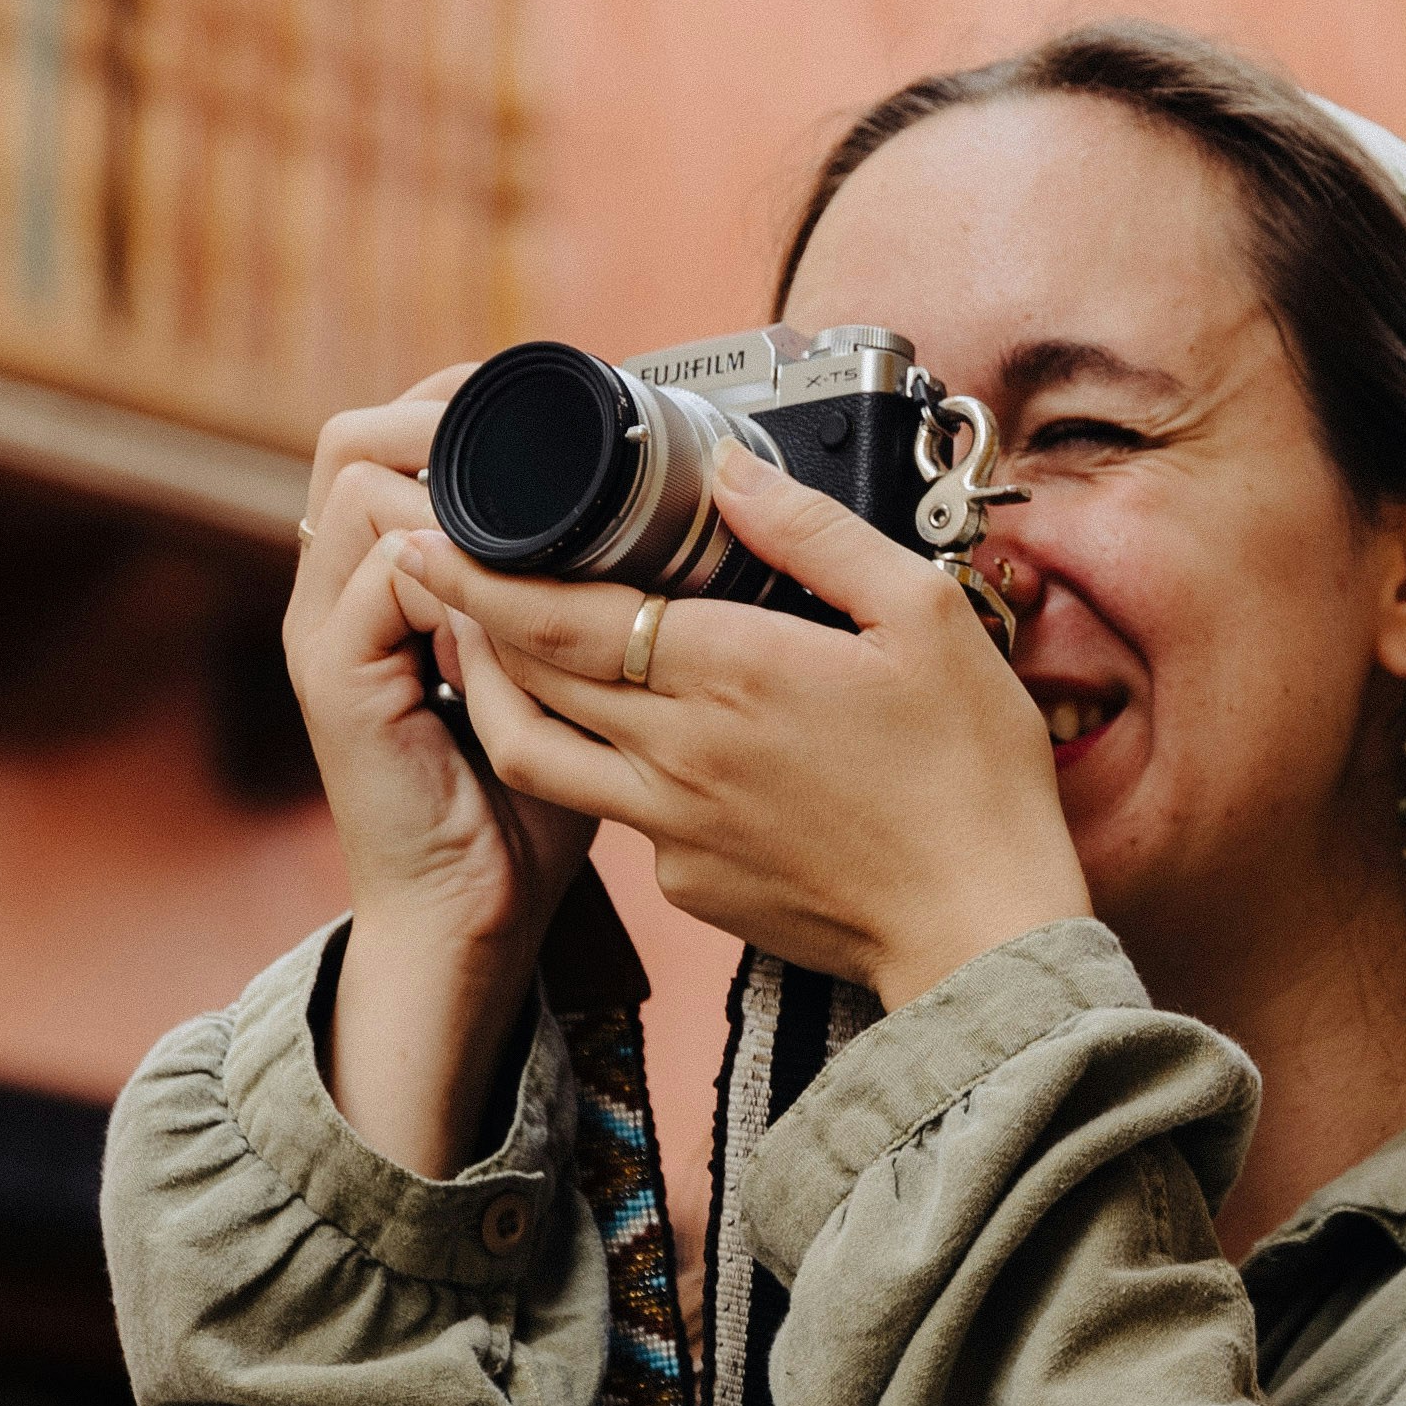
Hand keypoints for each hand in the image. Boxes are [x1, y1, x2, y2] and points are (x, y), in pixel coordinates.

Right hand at [288, 375, 597, 1169]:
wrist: (470, 917)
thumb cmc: (523, 805)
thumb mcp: (554, 673)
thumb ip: (569, 598)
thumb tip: (647, 520)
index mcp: (380, 579)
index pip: (385, 435)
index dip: (456, 402)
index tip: (551, 405)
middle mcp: (336, 590)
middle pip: (349, 436)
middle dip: (440, 414)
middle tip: (536, 432)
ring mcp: (324, 630)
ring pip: (357, 484)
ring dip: (449, 480)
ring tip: (534, 506)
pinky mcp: (335, 678)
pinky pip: (384, 573)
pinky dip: (456, 562)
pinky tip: (517, 584)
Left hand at [413, 446, 1089, 1007]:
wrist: (980, 935)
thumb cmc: (968, 777)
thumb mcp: (922, 619)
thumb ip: (815, 535)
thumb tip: (733, 471)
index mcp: (731, 674)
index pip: (560, 617)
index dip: (478, 574)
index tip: (426, 531)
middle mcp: (678, 753)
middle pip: (529, 676)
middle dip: (466, 613)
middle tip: (431, 561)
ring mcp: (672, 827)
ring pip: (540, 750)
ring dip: (499, 690)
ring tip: (483, 640)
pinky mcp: (685, 881)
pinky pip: (611, 808)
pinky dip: (590, 756)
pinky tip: (618, 726)